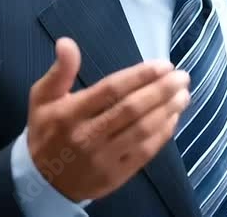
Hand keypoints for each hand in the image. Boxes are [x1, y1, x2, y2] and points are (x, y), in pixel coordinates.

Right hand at [26, 37, 190, 200]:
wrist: (42, 182)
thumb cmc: (47, 132)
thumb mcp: (42, 99)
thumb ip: (59, 71)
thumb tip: (67, 42)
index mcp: (70, 114)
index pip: (111, 90)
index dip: (140, 76)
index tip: (164, 65)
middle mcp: (87, 136)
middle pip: (131, 109)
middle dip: (161, 90)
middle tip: (182, 77)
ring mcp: (103, 158)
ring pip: (142, 130)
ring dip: (168, 110)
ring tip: (184, 94)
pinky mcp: (116, 175)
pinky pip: (145, 151)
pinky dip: (163, 133)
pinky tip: (174, 117)